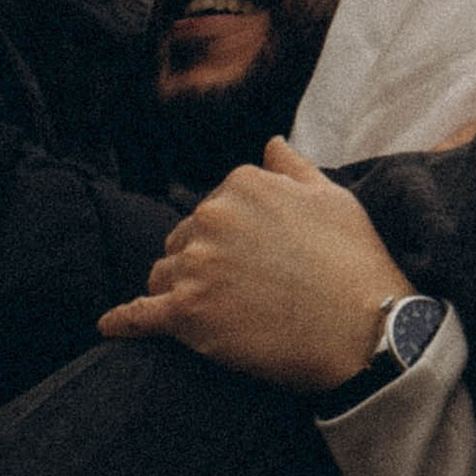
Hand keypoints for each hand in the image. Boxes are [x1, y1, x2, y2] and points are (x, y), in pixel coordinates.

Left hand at [97, 140, 413, 391]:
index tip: (255, 262)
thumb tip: (270, 145)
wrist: (366, 330)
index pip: (212, 209)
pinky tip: (109, 326)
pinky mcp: (187, 313)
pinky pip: (140, 315)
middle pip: (183, 241)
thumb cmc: (355, 263)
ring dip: (181, 293)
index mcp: (242, 185)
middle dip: (202, 264)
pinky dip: (124, 321)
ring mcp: (196, 264)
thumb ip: (291, 169)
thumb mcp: (332, 197)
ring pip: (164, 276)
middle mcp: (212, 216)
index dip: (229, 240)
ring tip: (220, 317)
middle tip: (244, 295)